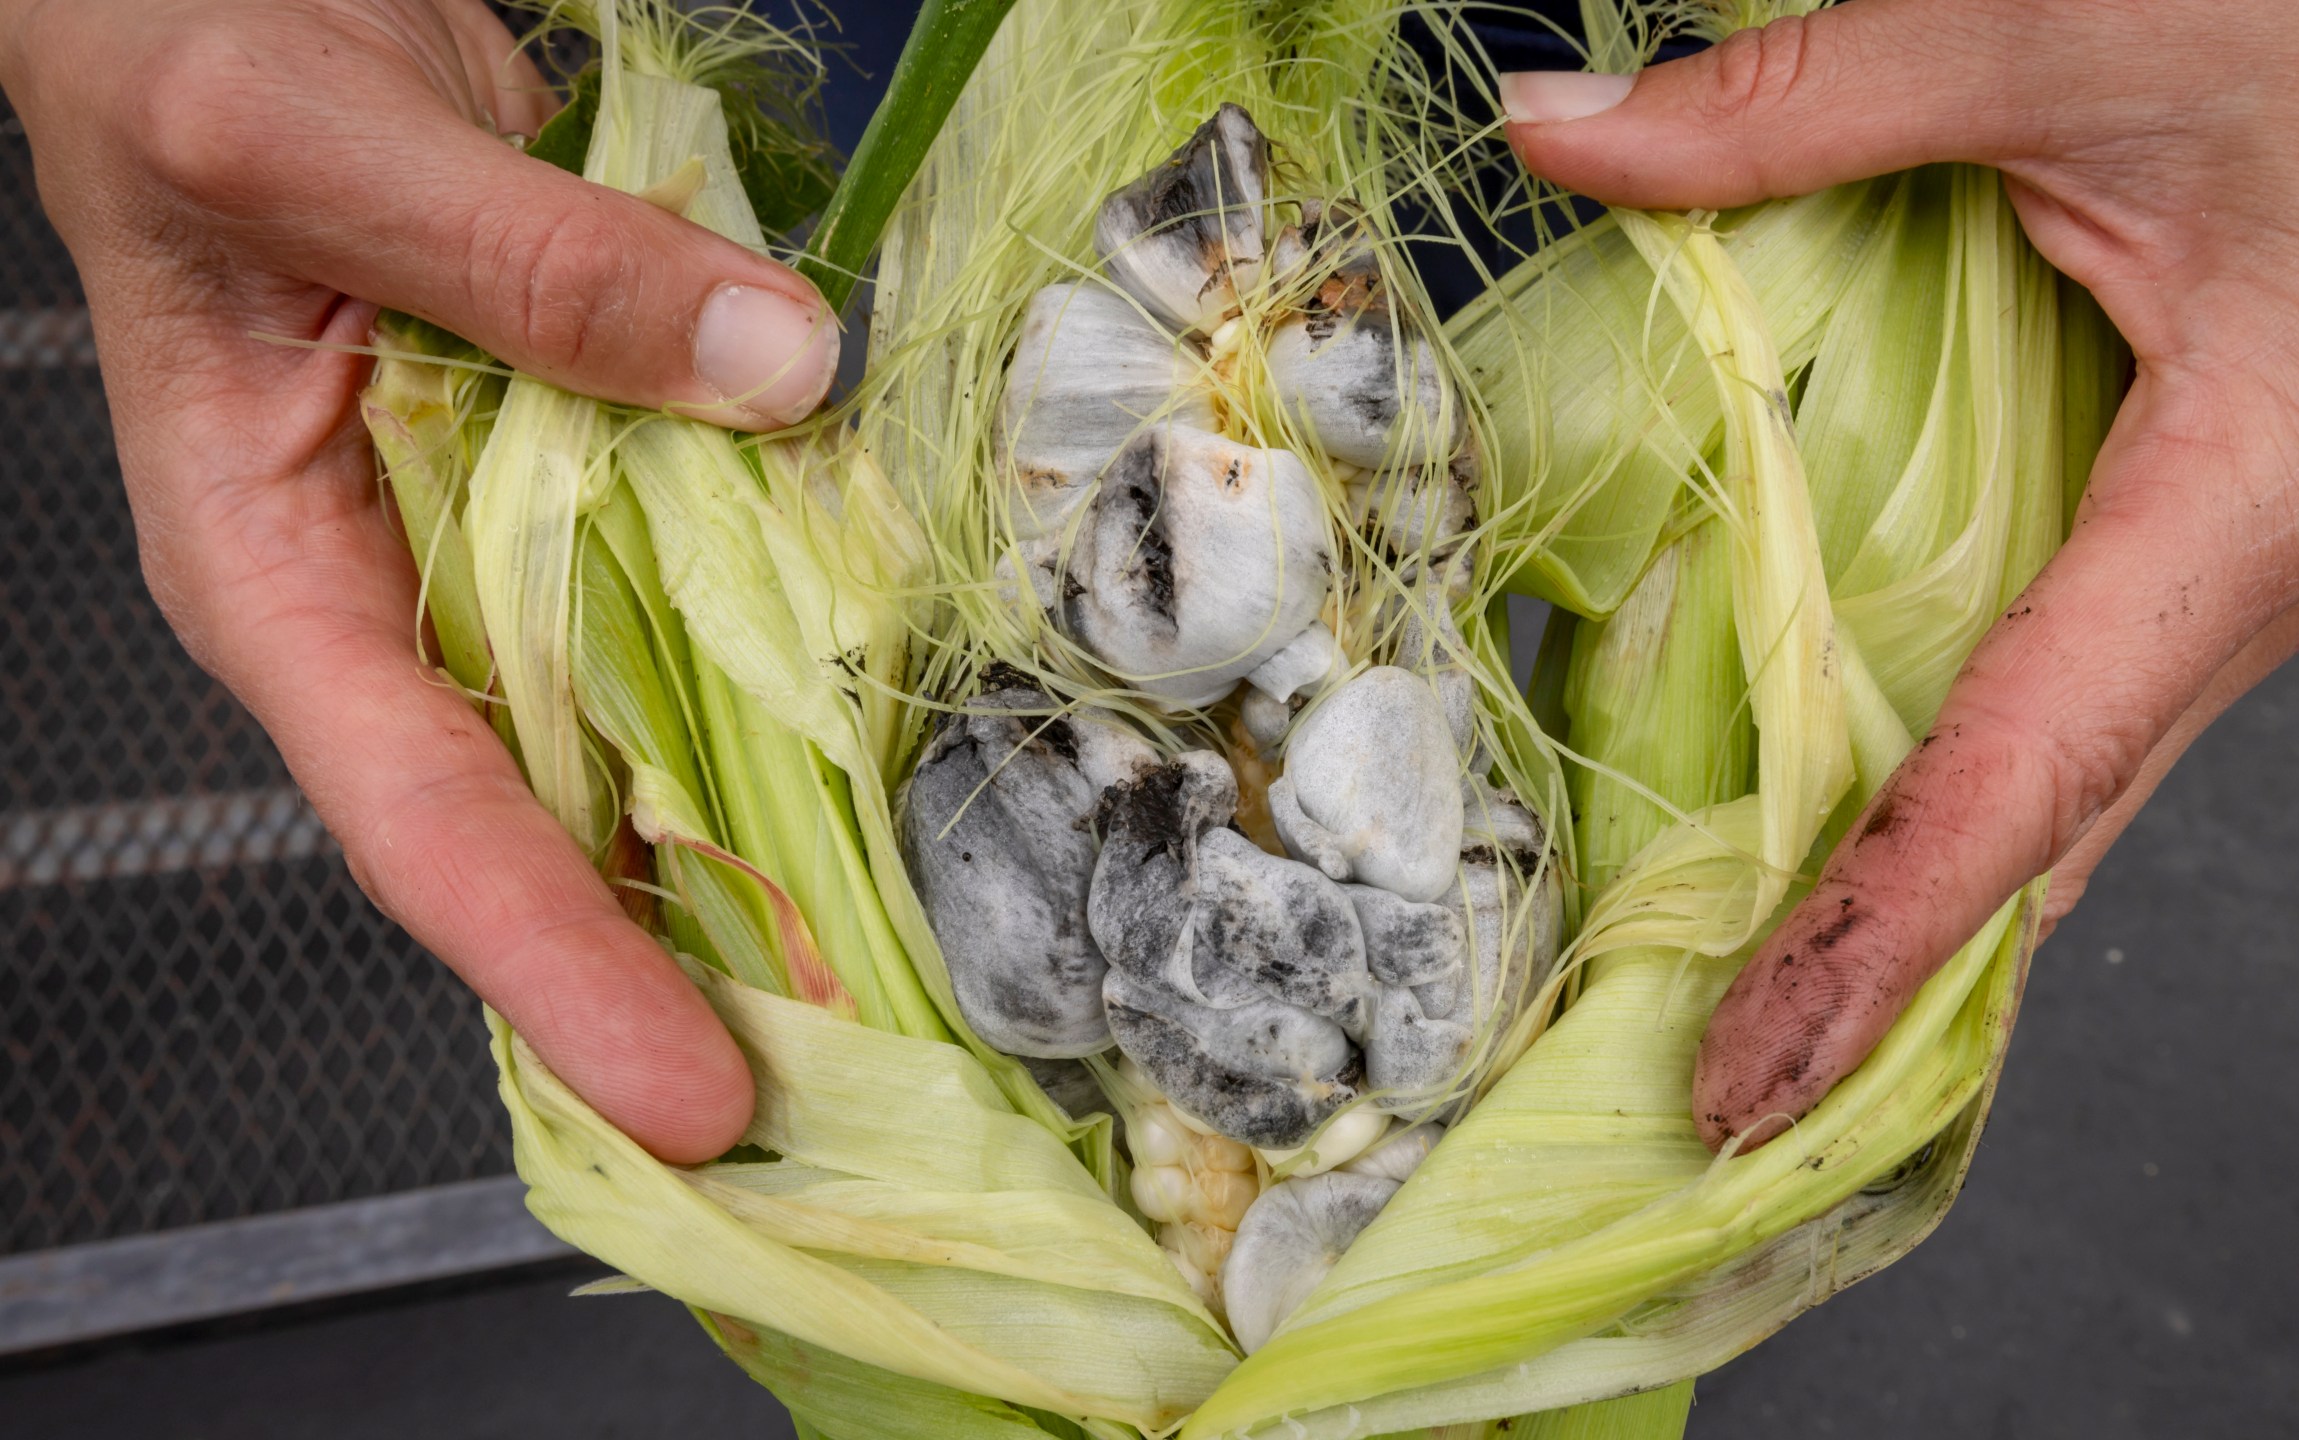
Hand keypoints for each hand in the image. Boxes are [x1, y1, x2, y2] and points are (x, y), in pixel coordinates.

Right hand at [0, 0, 841, 1159]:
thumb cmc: (178, 46)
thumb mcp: (307, 140)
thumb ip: (530, 262)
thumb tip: (770, 367)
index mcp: (269, 574)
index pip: (420, 820)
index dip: (562, 967)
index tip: (697, 1091)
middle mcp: (391, 595)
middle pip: (545, 830)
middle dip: (682, 968)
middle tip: (844, 1094)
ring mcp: (501, 544)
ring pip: (639, 732)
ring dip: (754, 854)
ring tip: (892, 990)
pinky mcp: (587, 478)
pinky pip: (698, 595)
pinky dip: (785, 667)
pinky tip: (888, 750)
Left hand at [1499, 0, 2298, 1149]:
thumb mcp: (2075, 32)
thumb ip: (1805, 105)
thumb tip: (1562, 130)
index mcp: (2255, 493)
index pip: (2033, 769)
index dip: (1880, 932)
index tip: (1757, 1067)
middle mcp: (2258, 566)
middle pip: (2053, 827)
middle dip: (1888, 981)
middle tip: (1724, 1099)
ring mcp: (2241, 552)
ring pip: (2069, 776)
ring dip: (1921, 905)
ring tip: (1765, 1016)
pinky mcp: (2209, 508)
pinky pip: (2073, 684)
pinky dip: (1963, 785)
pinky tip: (1858, 833)